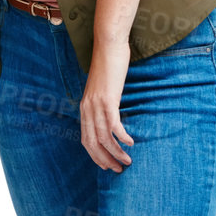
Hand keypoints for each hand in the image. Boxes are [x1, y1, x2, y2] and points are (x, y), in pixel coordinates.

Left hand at [80, 40, 133, 170]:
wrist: (108, 46)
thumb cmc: (109, 67)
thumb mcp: (103, 89)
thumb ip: (103, 104)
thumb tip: (112, 117)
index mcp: (84, 109)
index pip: (86, 140)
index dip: (96, 156)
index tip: (107, 166)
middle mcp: (87, 109)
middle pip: (93, 143)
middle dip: (105, 160)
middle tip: (118, 169)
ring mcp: (96, 104)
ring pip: (104, 137)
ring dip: (116, 152)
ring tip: (127, 161)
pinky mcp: (108, 99)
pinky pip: (113, 125)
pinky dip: (122, 137)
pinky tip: (130, 142)